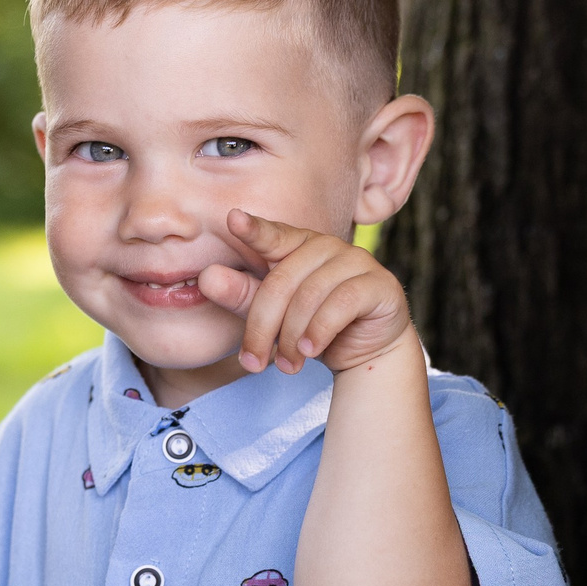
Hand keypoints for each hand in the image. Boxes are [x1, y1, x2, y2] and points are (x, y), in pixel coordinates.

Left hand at [199, 209, 416, 375]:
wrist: (365, 352)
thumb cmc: (312, 327)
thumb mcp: (272, 316)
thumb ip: (242, 296)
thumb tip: (206, 278)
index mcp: (298, 245)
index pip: (273, 235)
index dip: (254, 229)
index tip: (232, 219)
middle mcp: (327, 246)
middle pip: (282, 281)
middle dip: (263, 327)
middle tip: (253, 363)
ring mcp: (357, 261)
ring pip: (310, 295)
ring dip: (291, 338)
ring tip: (286, 366)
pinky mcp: (380, 284)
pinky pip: (342, 304)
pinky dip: (320, 331)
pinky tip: (310, 352)